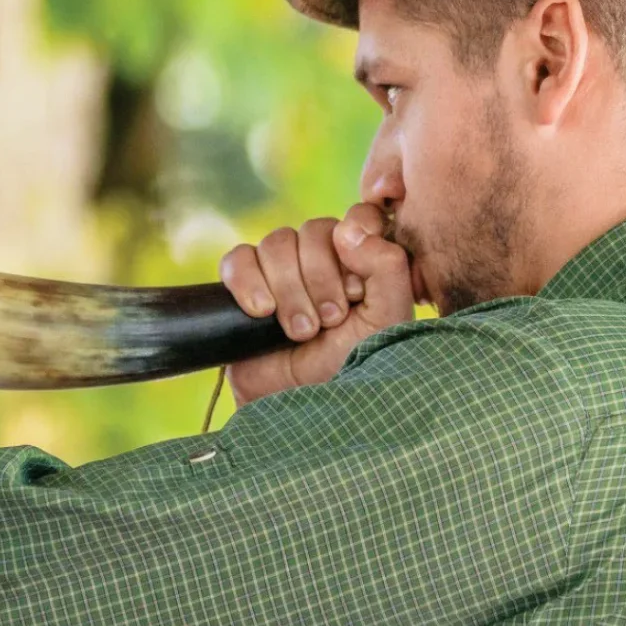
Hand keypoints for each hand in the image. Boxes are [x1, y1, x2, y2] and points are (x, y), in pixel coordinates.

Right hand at [218, 202, 414, 406]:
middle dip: (321, 279)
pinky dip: (248, 282)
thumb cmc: (354, 367)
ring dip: (289, 288)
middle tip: (330, 321)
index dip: (356, 244)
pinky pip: (238, 258)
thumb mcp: (388, 318)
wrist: (306, 408)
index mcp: (361, 261)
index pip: (358, 216)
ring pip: (275, 242)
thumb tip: (346, 228)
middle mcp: (322, 260)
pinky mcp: (244, 288)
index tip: (358, 289)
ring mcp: (281, 273)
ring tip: (301, 331)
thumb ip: (387, 265)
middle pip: (313, 230)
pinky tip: (261, 312)